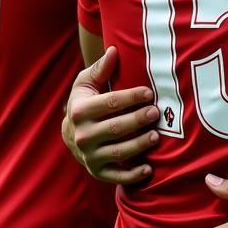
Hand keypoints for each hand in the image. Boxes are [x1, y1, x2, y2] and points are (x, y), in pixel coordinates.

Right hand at [63, 46, 159, 183]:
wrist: (71, 133)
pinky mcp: (97, 172)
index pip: (109, 103)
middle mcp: (82, 136)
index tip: (149, 92)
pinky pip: (116, 177)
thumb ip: (100, 68)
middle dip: (137, 120)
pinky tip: (149, 169)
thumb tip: (114, 50)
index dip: (131, 97)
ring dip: (139, 145)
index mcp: (80, 111)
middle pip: (115, 128)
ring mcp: (89, 156)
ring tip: (157, 136)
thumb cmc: (85, 102)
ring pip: (118, 152)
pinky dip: (132, 176)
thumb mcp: (86, 83)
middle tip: (156, 113)